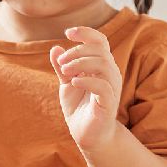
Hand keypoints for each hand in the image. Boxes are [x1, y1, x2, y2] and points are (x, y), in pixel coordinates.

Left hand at [49, 26, 120, 151]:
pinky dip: (87, 80)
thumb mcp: (66, 83)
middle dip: (77, 51)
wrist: (86, 134)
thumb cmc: (79, 107)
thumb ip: (62, 67)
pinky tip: (74, 82)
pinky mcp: (109, 104)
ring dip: (81, 63)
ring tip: (65, 71)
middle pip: (100, 50)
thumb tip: (55, 48)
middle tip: (61, 63)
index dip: (86, 33)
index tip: (67, 33)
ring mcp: (112, 88)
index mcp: (101, 66)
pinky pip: (103, 86)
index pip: (100, 41)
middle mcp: (110, 74)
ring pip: (103, 65)